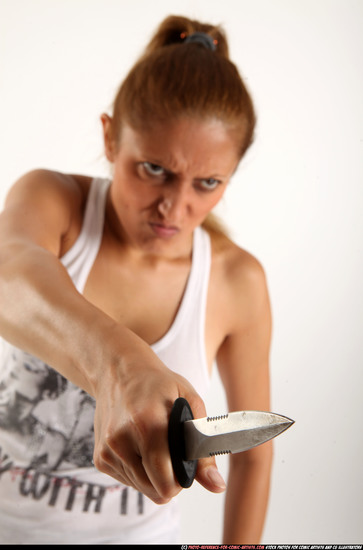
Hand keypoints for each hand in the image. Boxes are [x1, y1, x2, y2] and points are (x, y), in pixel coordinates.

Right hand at [92, 337, 225, 503]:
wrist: (120, 372)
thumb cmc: (159, 385)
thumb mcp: (190, 404)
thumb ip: (204, 451)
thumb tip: (217, 486)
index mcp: (147, 424)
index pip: (166, 481)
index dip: (182, 479)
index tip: (186, 462)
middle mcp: (121, 440)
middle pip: (155, 491)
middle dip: (169, 479)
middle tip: (172, 451)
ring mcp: (107, 450)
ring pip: (142, 488)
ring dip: (153, 475)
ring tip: (155, 444)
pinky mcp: (99, 458)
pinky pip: (128, 481)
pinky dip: (139, 470)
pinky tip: (140, 446)